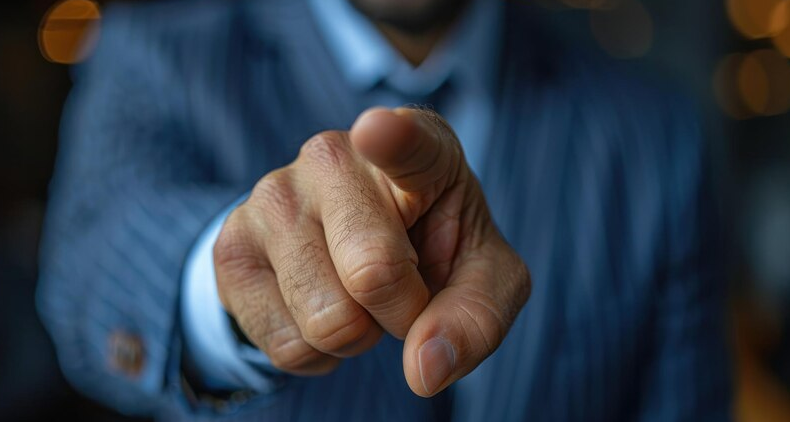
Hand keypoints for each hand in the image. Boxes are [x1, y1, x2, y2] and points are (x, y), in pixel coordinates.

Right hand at [214, 107, 530, 396]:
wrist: (357, 248)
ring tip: (357, 292)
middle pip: (374, 272)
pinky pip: (285, 344)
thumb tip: (425, 370)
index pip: (406, 141)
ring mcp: (274, 194)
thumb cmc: (432, 248)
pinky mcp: (231, 242)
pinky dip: (315, 352)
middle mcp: (334, 156)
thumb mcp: (483, 278)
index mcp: (417, 148)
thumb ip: (476, 318)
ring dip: (356, 335)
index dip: (393, 138)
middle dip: (401, 311)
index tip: (378, 129)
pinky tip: (320, 306)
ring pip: (327, 318)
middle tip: (402, 285)